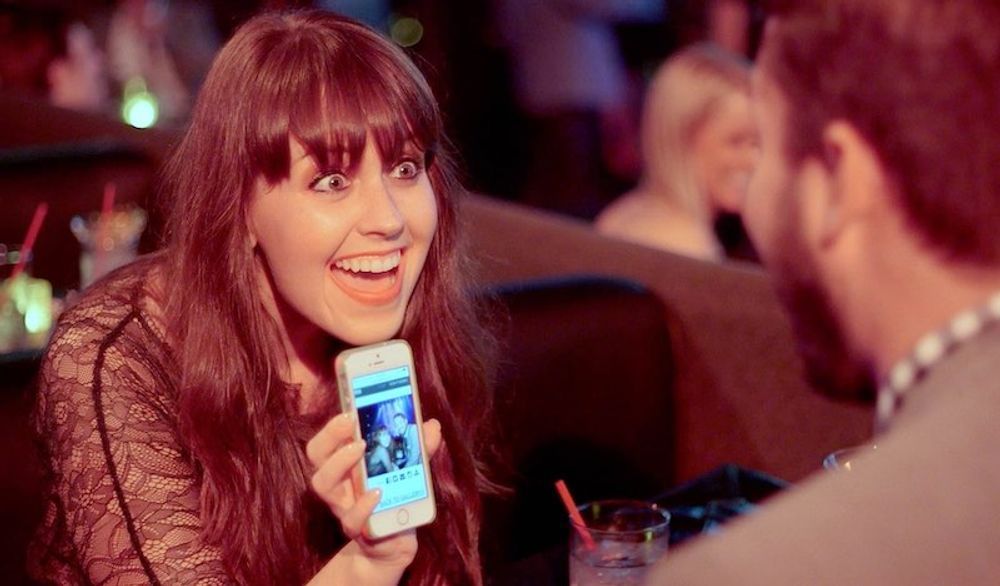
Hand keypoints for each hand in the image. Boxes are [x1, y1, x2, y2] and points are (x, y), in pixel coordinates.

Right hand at [305, 413, 441, 583]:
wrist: (393, 544)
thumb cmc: (395, 500)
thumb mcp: (410, 470)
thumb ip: (420, 448)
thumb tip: (432, 425)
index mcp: (347, 466)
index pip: (327, 441)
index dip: (332, 425)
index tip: (350, 409)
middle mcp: (339, 485)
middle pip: (317, 456)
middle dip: (330, 435)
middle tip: (352, 423)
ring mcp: (345, 507)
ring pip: (323, 485)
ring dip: (340, 462)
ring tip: (362, 448)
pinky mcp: (360, 530)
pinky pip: (352, 520)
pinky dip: (363, 506)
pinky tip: (377, 494)